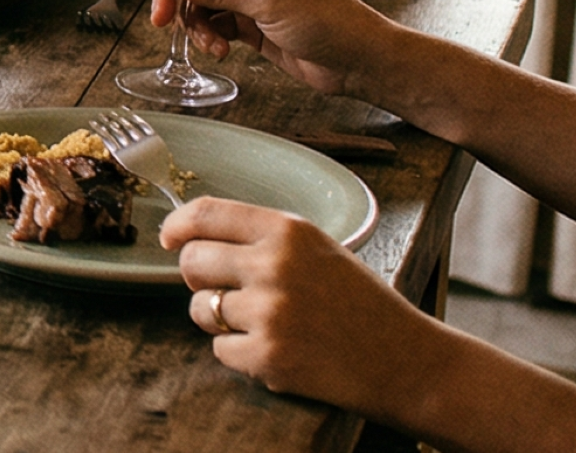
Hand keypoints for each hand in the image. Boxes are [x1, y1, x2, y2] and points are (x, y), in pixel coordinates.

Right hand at [149, 0, 389, 98]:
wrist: (358, 60)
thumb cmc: (329, 21)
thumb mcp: (267, 2)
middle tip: (162, 18)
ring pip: (200, 0)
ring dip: (195, 22)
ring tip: (210, 44)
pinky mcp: (250, 21)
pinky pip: (213, 22)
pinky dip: (209, 36)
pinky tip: (219, 50)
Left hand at [163, 196, 444, 415]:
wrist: (406, 361)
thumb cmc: (360, 304)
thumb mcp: (319, 250)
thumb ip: (262, 239)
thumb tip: (193, 237)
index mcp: (288, 231)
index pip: (205, 213)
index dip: (177, 226)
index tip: (168, 238)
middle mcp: (274, 266)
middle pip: (191, 262)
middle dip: (198, 278)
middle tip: (230, 291)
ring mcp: (269, 313)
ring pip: (199, 309)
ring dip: (220, 319)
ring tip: (266, 324)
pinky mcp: (268, 357)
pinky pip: (220, 350)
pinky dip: (240, 354)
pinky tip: (279, 350)